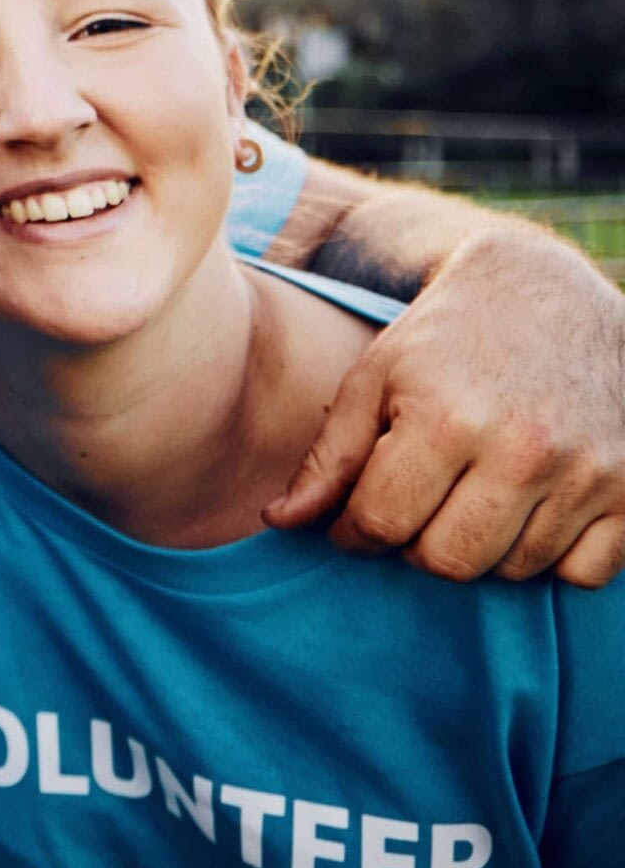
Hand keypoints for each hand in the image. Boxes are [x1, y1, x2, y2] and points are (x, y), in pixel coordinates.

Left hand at [268, 230, 624, 587]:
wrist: (546, 295)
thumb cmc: (443, 342)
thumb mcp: (372, 381)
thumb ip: (327, 458)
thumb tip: (279, 522)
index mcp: (447, 421)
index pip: (381, 525)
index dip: (354, 531)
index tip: (357, 516)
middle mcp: (524, 450)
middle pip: (447, 560)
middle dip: (416, 545)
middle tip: (415, 507)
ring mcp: (588, 472)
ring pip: (513, 569)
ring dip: (482, 547)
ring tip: (471, 496)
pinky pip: (584, 572)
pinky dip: (552, 558)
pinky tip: (529, 511)